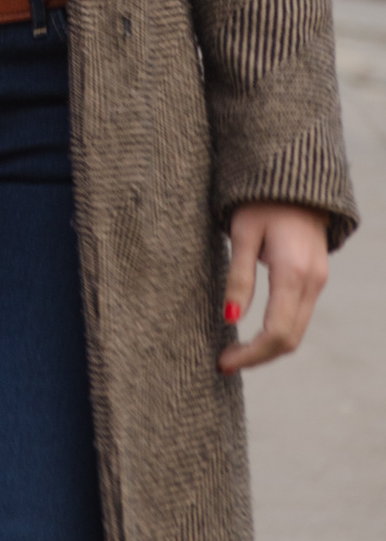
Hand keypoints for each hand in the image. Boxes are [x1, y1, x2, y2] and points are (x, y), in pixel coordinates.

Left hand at [218, 200, 328, 373]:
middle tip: (225, 361)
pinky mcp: (316, 276)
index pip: (276, 333)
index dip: (250, 354)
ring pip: (297, 329)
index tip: (223, 362)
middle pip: (290, 339)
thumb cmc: (261, 201)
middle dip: (258, 356)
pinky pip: (300, 314)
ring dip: (268, 346)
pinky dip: (278, 330)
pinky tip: (254, 330)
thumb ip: (238, 277)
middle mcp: (312, 281)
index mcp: (293, 272)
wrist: (295, 178)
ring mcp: (318, 280)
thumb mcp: (243, 234)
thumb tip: (230, 318)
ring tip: (235, 349)